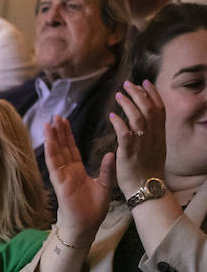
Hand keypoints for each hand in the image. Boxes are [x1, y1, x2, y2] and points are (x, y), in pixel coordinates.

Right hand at [46, 115, 112, 246]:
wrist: (87, 225)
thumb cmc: (94, 209)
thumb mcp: (105, 185)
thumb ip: (107, 169)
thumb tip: (112, 153)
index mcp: (77, 171)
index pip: (70, 149)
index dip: (67, 135)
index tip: (64, 122)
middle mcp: (67, 172)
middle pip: (61, 148)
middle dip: (58, 132)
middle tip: (55, 116)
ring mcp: (61, 177)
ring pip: (55, 153)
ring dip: (52, 138)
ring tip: (49, 123)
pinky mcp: (59, 182)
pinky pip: (54, 164)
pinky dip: (51, 151)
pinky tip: (49, 140)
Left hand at [109, 79, 167, 195]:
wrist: (146, 190)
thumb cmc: (147, 172)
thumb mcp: (154, 149)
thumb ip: (151, 135)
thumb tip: (147, 123)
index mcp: (160, 135)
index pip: (160, 109)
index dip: (153, 94)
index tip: (145, 82)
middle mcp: (154, 137)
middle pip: (150, 109)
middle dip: (139, 94)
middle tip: (127, 84)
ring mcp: (142, 145)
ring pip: (139, 118)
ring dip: (128, 104)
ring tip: (118, 95)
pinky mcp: (130, 154)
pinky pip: (126, 134)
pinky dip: (119, 123)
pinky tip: (111, 116)